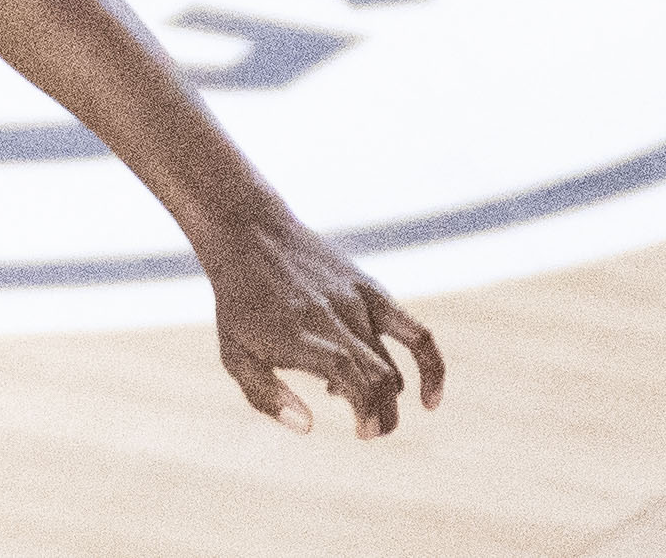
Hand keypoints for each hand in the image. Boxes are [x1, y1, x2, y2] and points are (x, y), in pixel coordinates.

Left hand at [202, 210, 443, 438]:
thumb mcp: (234, 355)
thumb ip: (267, 396)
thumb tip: (309, 427)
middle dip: (380, 417)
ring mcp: (357, 301)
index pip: (347, 371)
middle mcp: (334, 316)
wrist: (253, 233)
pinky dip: (430, 367)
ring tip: (370, 414)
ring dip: (388, 400)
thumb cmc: (240, 303)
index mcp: (299, 332)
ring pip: (390, 365)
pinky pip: (415, 332)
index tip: (363, 432)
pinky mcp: (371, 290)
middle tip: (364, 432)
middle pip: (377, 376)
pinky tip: (430, 401)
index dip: (363, 406)